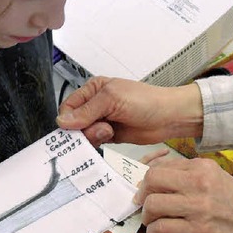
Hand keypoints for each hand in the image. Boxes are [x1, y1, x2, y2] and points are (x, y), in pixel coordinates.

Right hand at [56, 76, 203, 147]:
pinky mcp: (110, 135)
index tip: (76, 128)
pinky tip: (110, 137)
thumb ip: (87, 111)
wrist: (169, 117)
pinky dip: (98, 143)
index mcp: (93, 89)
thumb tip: (63, 121)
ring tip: (109, 131)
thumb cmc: (146, 101)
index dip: (69, 119)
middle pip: (74, 123)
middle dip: (83, 129)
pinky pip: (94, 142)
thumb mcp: (112, 99)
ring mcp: (102, 120)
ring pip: (84, 134)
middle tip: (100, 128)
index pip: (69, 106)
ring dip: (93, 136)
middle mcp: (96, 105)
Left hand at [134, 157, 232, 232]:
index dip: (148, 180)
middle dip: (142, 194)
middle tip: (144, 204)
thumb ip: (188, 174)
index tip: (146, 190)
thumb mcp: (215, 178)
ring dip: (147, 215)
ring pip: (153, 205)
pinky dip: (155, 232)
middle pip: (152, 181)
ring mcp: (198, 207)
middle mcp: (199, 183)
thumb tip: (156, 175)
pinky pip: (162, 228)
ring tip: (153, 220)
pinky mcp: (199, 231)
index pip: (160, 167)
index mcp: (202, 167)